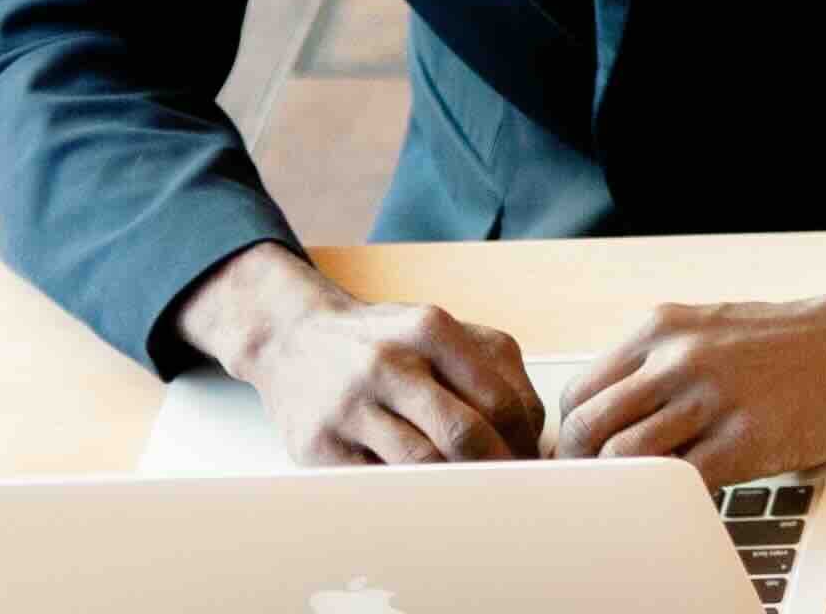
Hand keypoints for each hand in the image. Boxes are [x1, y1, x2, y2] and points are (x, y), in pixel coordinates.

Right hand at [235, 280, 543, 466]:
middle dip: (495, 469)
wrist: (293, 338)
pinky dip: (410, 494)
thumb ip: (492, 368)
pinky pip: (378, 482)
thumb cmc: (383, 341)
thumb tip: (532, 432)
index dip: (523, 441)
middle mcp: (389, 363)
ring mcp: (350, 406)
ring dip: (456, 486)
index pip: (501, 400)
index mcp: (431, 330)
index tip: (531, 462)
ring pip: (422, 464)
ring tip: (473, 496)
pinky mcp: (318, 445)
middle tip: (510, 489)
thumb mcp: (440, 331)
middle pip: (464, 434)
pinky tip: (425, 495)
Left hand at [550, 294, 825, 488]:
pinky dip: (669, 497)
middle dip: (583, 467)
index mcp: (661, 329)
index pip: (579, 393)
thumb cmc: (783, 341)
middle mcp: (678, 359)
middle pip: (587, 427)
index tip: (583, 457)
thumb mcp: (705, 328)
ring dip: (624, 484)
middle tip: (599, 486)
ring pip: (624, 457)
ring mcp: (710, 399)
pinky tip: (682, 493)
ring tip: (641, 491)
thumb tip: (603, 419)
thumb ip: (653, 365)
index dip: (572, 436)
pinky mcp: (742, 440)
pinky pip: (678, 482)